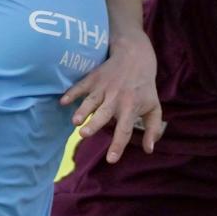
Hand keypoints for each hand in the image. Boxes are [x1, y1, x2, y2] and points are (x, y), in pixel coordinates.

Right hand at [62, 31, 164, 162]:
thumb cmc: (144, 87)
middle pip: (104, 114)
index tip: (110, 160)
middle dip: (93, 124)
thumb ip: (152, 129)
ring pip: (90, 101)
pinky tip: (62, 101)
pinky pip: (80, 86)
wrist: (135, 55)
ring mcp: (103, 88)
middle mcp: (116, 99)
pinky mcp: (93, 78)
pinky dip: (71, 93)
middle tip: (84, 134)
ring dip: (81, 110)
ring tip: (74, 121)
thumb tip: (148, 150)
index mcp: (131, 108)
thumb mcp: (154, 107)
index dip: (118, 145)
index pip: (124, 130)